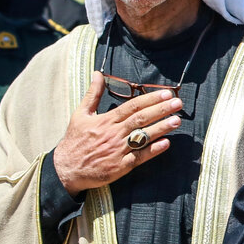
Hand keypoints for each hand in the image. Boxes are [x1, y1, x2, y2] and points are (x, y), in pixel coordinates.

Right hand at [51, 74, 180, 194]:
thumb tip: (97, 74)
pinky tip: (166, 144)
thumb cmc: (75, 141)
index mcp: (106, 121)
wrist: (66, 169)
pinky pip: (140, 157)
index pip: (132, 106)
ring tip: (177, 120)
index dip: (150, 99)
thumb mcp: (80, 114)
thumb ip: (92, 94)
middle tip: (178, 103)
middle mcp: (114, 134)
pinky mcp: (121, 166)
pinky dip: (153, 150)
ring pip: (143, 137)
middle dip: (160, 110)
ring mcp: (118, 150)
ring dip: (161, 128)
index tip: (166, 94)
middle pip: (140, 119)